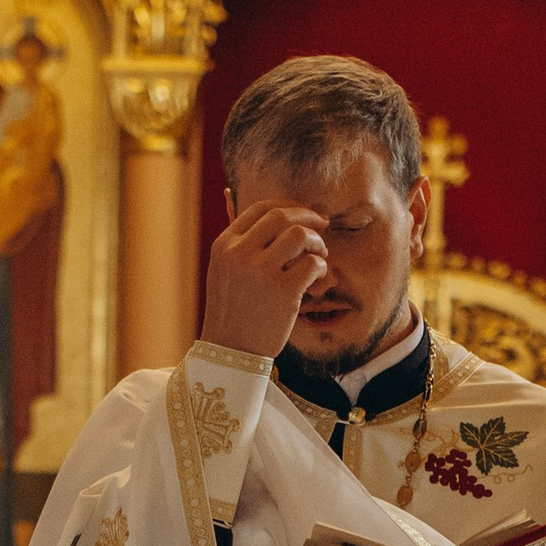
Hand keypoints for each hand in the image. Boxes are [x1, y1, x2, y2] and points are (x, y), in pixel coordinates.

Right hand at [204, 200, 329, 359]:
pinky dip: (321, 266)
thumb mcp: (224, 269)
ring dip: (317, 241)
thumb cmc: (232, 310)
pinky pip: (313, 263)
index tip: (303, 213)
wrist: (231, 351)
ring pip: (300, 235)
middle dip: (308, 216)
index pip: (260, 208)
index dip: (288, 206)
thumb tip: (233, 194)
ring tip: (320, 253)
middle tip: (322, 225)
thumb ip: (238, 240)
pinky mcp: (283, 291)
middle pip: (282, 216)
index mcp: (224, 245)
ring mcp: (261, 271)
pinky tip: (318, 276)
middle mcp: (240, 254)